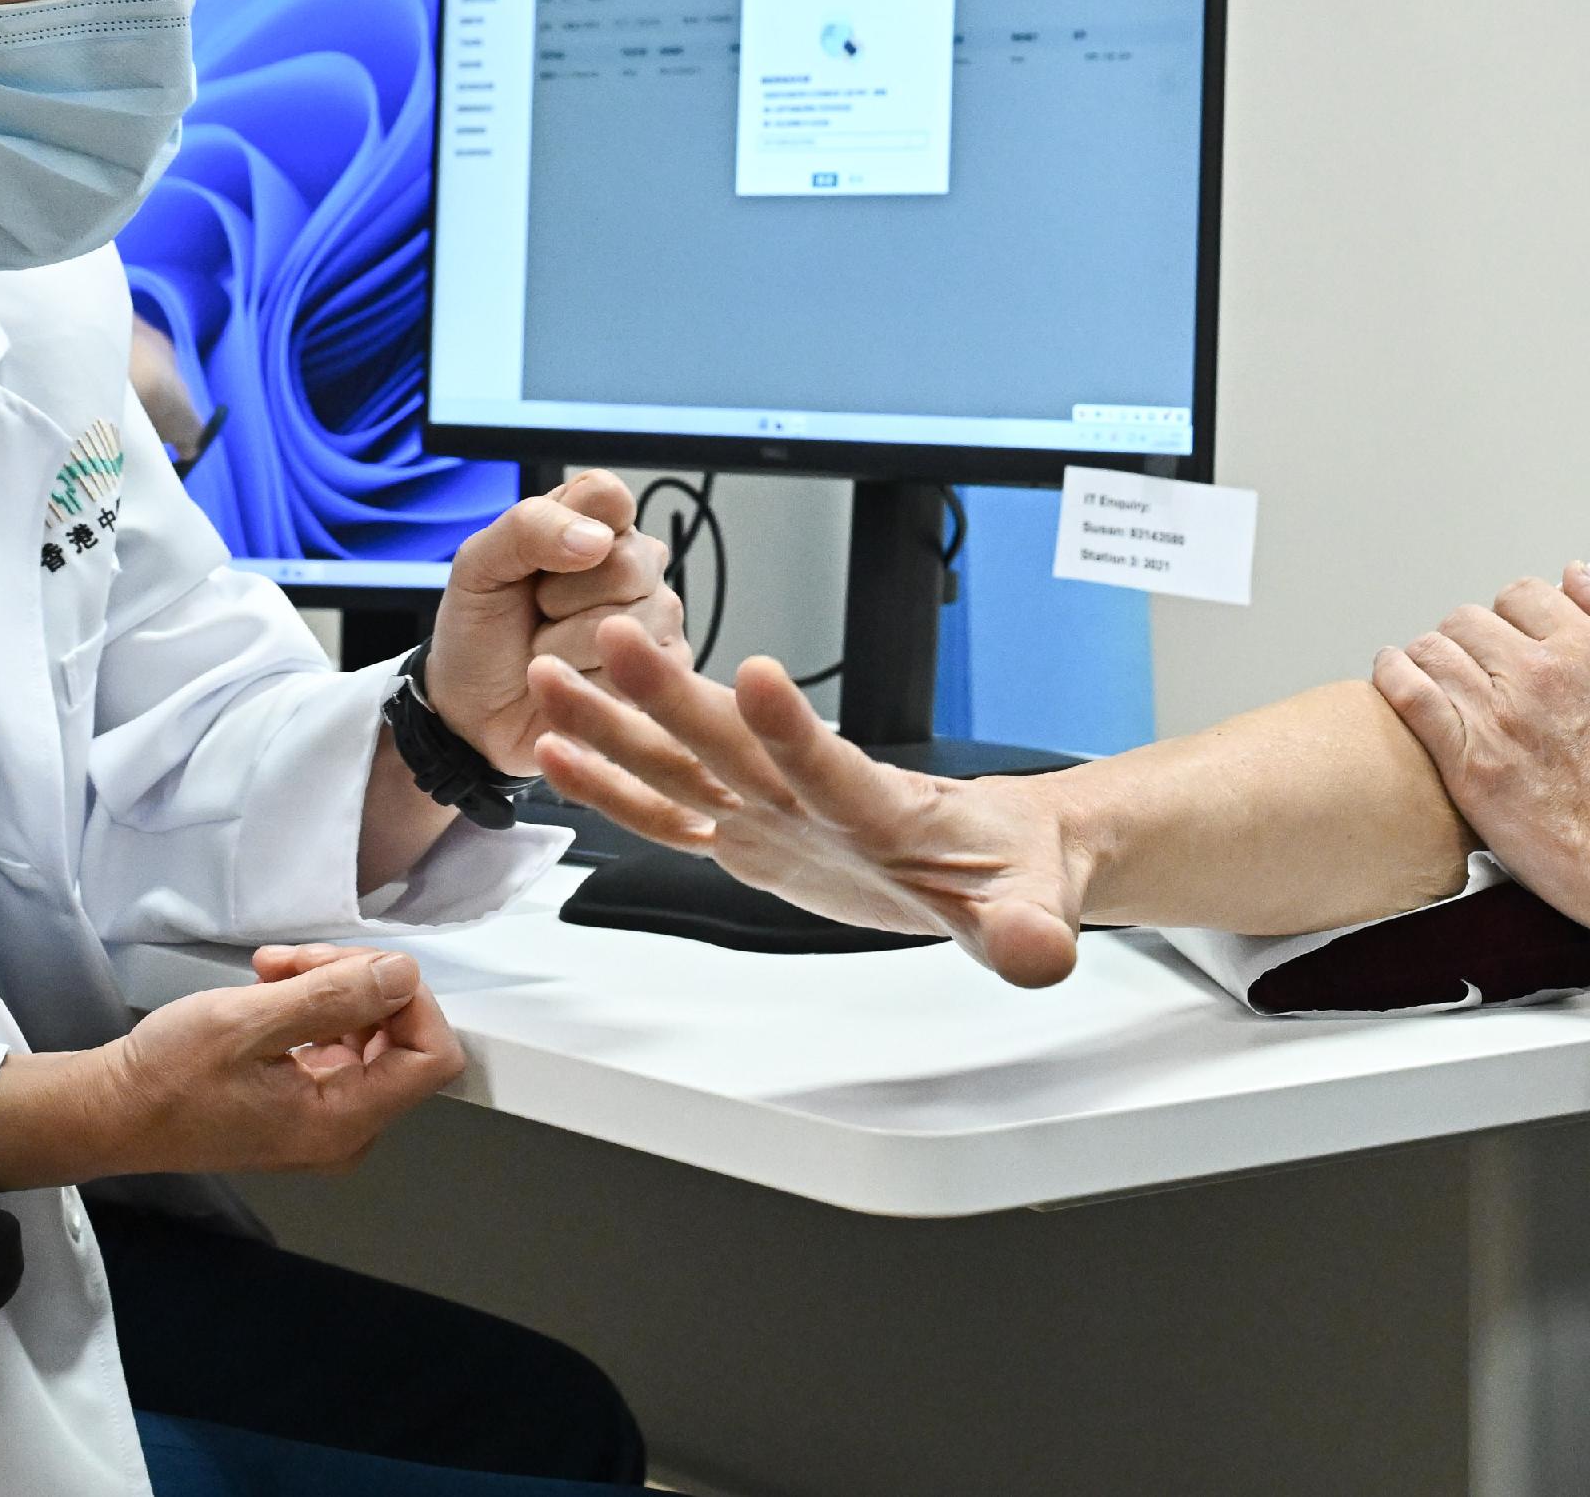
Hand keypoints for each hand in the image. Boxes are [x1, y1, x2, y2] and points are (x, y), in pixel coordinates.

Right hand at [0, 947, 464, 1192]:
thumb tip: (403, 974)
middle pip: (402, 1038)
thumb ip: (334, 998)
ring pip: (369, 1032)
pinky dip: (313, 1006)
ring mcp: (326, 1117)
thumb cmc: (166, 1076)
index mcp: (341, 1123)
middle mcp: (345, 1130)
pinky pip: (338, 1044)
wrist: (110, 1110)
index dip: (409, 1000)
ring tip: (274, 969)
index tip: (356, 968)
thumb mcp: (249, 1022)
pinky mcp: (304, 1101)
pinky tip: (271, 985)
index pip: (431, 1056)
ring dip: (330, 987)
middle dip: (360, 984)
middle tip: (299, 962)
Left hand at [426, 471, 679, 774]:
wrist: (472, 709)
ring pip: (630, 625)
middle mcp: (637, 565)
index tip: (534, 562)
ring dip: (566, 647)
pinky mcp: (664, 675)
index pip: (607, 496)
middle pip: (626, 564)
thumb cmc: (482, 627)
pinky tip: (571, 683)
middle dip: (560, 599)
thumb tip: (597, 538)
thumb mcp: (479, 566)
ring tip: (549, 651)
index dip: (564, 531)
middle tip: (538, 613)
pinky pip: (635, 675)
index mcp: (597, 523)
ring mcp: (657, 619)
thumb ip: (529, 529)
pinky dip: (583, 685)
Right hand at [527, 618, 1088, 985]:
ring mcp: (773, 811)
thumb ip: (1029, 930)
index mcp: (880, 809)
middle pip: (732, 743)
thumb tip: (1040, 953)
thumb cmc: (1014, 870)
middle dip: (672, 697)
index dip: (796, 732)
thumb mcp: (1035, 909)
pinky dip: (614, 786)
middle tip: (618, 637)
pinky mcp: (750, 832)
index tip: (761, 676)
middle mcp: (812, 798)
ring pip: (684, 761)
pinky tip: (559, 754)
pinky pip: (670, 808)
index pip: (833, 766)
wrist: (997, 851)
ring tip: (549, 677)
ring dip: (618, 723)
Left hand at [1371, 564, 1589, 937]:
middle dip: (1472, 635)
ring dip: (1432, 655)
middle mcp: (1537, 673)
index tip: (1514, 634)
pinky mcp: (1469, 764)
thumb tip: (1578, 576)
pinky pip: (1411, 697)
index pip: (1522, 595)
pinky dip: (1393, 675)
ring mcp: (1498, 717)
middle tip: (1476, 663)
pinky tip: (1392, 672)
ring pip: (1435, 650)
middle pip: (1472, 620)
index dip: (1515, 612)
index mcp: (1586, 646)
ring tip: (1432, 670)